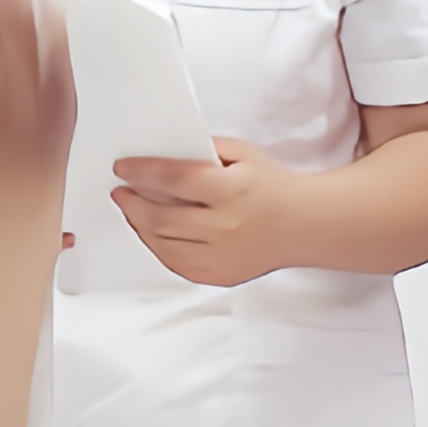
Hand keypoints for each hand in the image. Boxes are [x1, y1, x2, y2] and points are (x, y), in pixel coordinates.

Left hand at [113, 138, 324, 286]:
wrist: (305, 224)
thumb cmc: (274, 187)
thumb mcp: (243, 153)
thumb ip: (204, 151)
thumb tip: (164, 154)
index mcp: (230, 190)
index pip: (172, 180)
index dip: (141, 173)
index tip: (123, 169)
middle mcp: (224, 227)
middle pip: (160, 218)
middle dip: (132, 203)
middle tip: (122, 192)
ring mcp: (221, 256)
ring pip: (162, 245)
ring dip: (140, 226)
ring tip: (134, 211)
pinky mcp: (220, 275)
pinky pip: (176, 265)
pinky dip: (158, 248)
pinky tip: (154, 234)